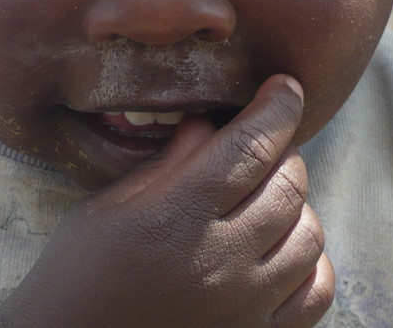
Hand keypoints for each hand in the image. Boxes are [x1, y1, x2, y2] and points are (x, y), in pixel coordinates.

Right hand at [0, 73, 333, 327]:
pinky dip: (311, 261)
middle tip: (259, 145)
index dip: (277, 108)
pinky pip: (315, 292)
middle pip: (287, 185)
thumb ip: (165, 165)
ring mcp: (243, 307)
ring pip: (309, 234)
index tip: (286, 86)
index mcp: (175, 218)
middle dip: (282, 151)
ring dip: (296, 204)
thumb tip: (207, 124)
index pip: (249, 147)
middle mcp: (218, 262)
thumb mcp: (106, 209)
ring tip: (265, 197)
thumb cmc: (78, 276)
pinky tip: (283, 247)